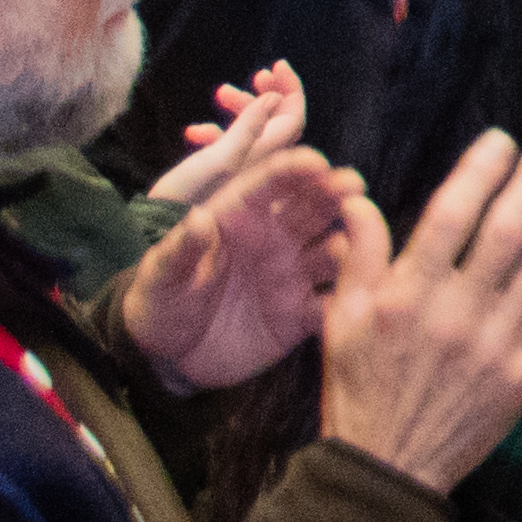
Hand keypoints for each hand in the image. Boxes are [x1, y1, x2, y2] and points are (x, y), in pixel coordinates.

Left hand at [128, 147, 352, 392]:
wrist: (166, 357)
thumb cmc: (160, 302)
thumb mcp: (160, 277)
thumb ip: (179, 249)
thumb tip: (197, 218)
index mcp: (240, 218)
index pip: (271, 182)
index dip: (294, 168)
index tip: (316, 163)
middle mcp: (275, 240)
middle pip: (313, 205)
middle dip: (336, 191)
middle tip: (354, 186)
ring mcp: (292, 276)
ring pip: (334, 250)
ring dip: (352, 241)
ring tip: (362, 242)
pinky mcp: (300, 315)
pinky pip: (333, 302)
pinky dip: (350, 297)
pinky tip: (361, 294)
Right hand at [148, 62, 312, 212]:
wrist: (151, 244)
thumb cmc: (182, 204)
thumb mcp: (217, 163)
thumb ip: (247, 132)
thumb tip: (273, 99)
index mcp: (265, 163)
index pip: (294, 120)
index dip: (292, 90)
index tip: (277, 65)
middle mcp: (257, 169)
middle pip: (277, 123)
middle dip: (266, 95)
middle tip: (254, 75)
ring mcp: (237, 175)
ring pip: (250, 132)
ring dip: (239, 110)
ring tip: (219, 93)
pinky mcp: (216, 182)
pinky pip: (225, 149)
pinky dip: (214, 134)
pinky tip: (191, 132)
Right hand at [318, 131, 521, 497]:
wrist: (387, 470)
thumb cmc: (359, 390)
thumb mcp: (341, 323)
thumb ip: (359, 258)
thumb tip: (358, 200)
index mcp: (405, 297)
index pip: (452, 215)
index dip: (482, 171)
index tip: (502, 141)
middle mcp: (454, 315)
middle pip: (508, 230)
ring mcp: (495, 345)